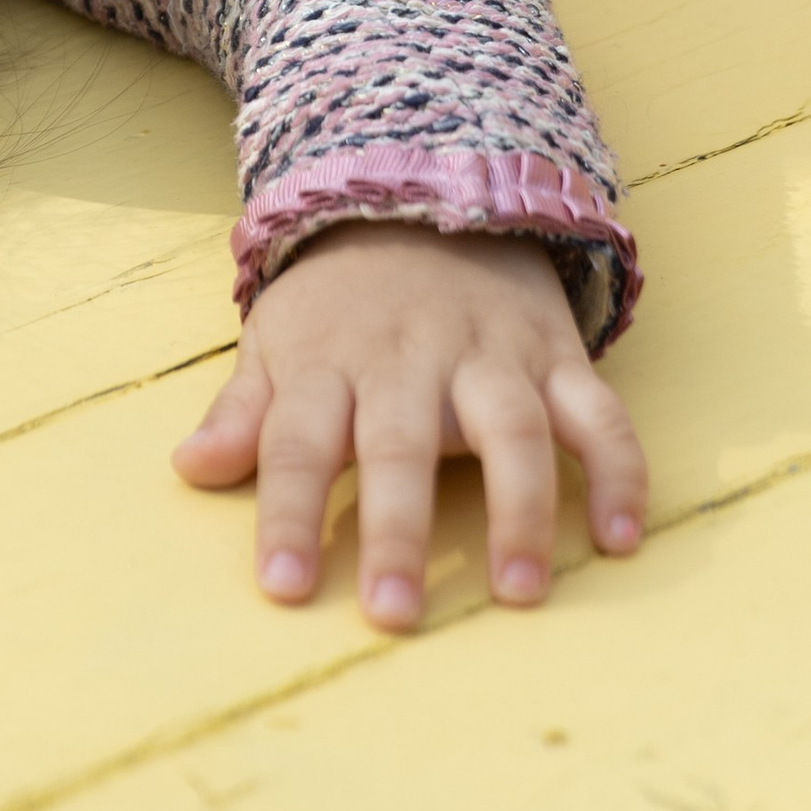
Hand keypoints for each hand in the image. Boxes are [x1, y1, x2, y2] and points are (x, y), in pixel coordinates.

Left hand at [174, 226, 645, 631]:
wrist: (428, 196)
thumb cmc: (342, 298)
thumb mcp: (278, 338)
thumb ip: (243, 411)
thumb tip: (189, 469)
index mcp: (332, 362)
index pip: (299, 442)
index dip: (290, 513)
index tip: (283, 588)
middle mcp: (410, 359)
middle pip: (401, 445)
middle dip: (396, 529)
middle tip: (393, 615)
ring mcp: (490, 356)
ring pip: (510, 431)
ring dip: (519, 510)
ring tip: (517, 591)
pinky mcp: (557, 356)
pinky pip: (599, 415)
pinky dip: (619, 472)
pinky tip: (621, 538)